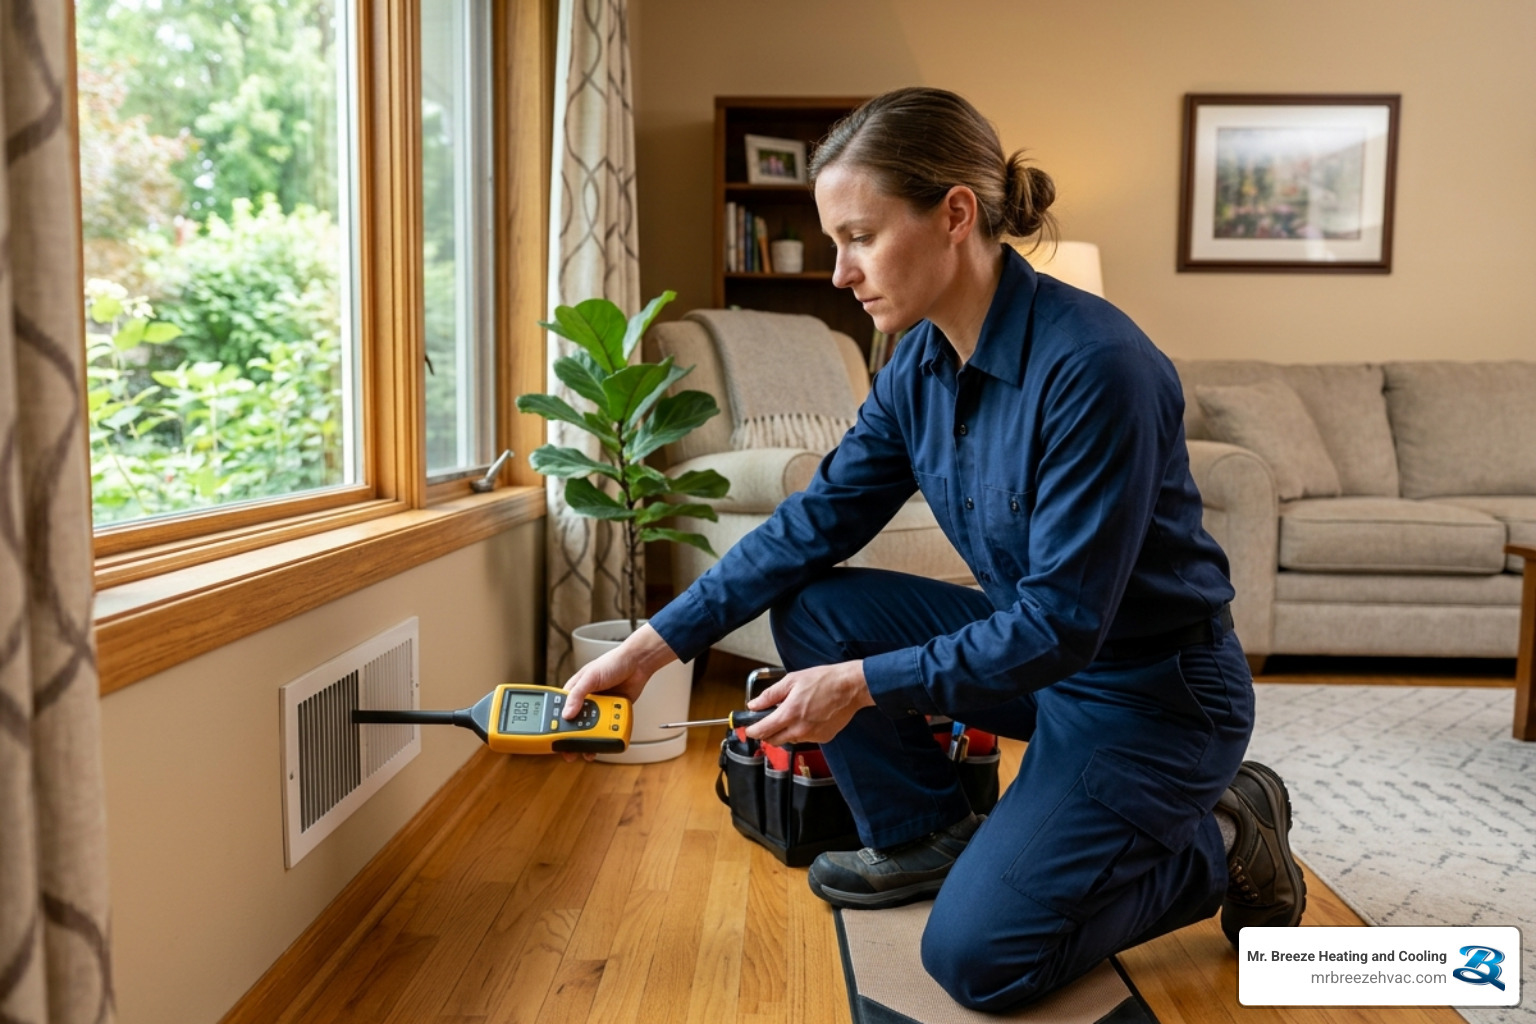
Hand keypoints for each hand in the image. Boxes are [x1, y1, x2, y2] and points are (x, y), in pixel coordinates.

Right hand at [559, 623, 676, 761]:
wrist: (638, 664)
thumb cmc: (613, 662)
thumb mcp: (591, 677)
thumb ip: (577, 695)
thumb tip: (567, 714)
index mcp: (575, 691)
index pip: (561, 712)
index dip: (557, 727)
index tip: (555, 740)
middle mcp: (586, 701)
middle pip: (576, 725)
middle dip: (573, 739)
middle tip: (572, 752)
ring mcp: (600, 708)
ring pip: (591, 729)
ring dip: (590, 741)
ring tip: (588, 751)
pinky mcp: (612, 713)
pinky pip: (607, 728)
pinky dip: (606, 736)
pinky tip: (605, 742)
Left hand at [743, 660, 874, 745]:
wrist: (850, 687)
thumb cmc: (824, 680)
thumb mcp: (792, 681)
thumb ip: (770, 695)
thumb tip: (754, 705)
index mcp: (789, 713)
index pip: (762, 731)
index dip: (752, 731)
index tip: (748, 729)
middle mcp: (800, 729)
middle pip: (773, 741)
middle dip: (767, 733)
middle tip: (768, 721)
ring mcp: (812, 736)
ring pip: (789, 740)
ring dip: (785, 731)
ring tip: (794, 713)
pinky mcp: (823, 738)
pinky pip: (805, 738)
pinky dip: (801, 731)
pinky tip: (808, 717)